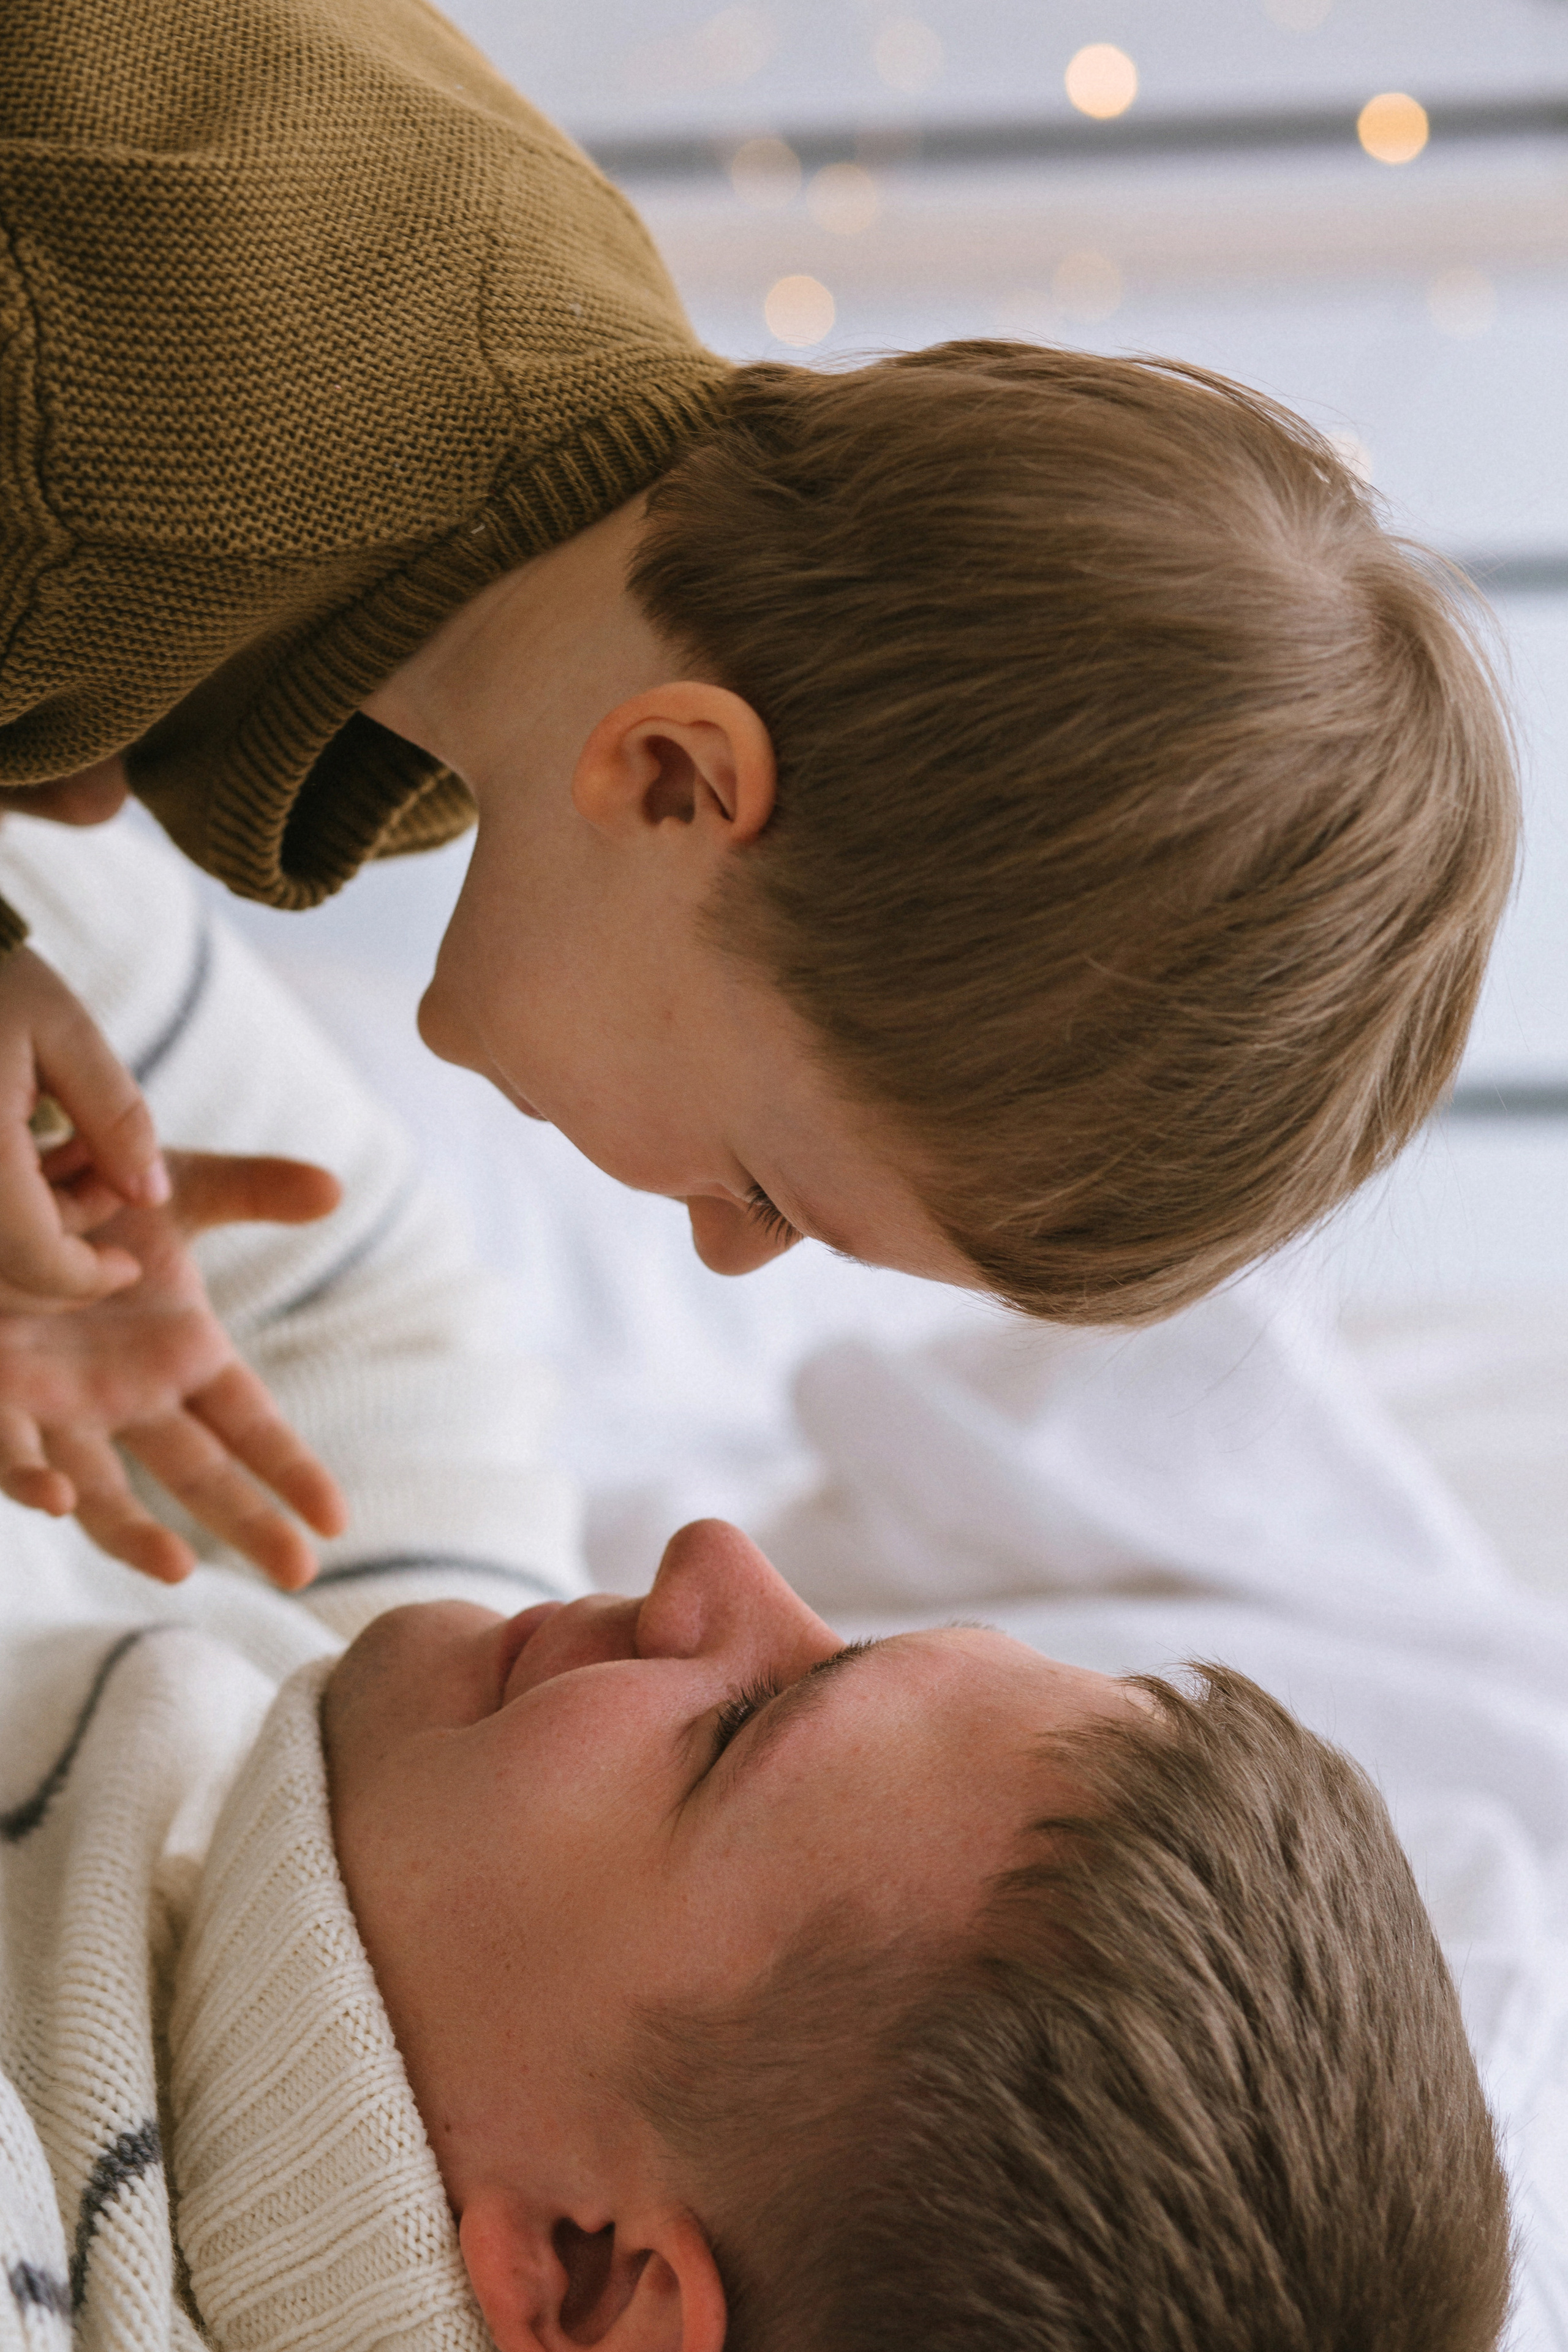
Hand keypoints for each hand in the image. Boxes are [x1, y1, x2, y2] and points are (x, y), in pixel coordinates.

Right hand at [0, 944, 168, 1304]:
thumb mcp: (61, 1030)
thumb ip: (115, 1117)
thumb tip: (154, 1197)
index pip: (36, 1260)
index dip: (89, 1278)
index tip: (130, 1269)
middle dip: (59, 1256)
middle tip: (105, 1189)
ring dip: (23, 1236)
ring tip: (69, 1159)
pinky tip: (25, 1159)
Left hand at [0, 1151, 349, 1586]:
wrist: (5, 1189)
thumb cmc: (86, 1188)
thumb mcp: (175, 1187)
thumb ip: (253, 1189)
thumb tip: (335, 1189)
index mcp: (183, 1354)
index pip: (252, 1426)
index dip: (292, 1472)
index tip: (336, 1521)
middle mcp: (128, 1394)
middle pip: (199, 1474)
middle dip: (248, 1525)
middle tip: (299, 1572)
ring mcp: (63, 1405)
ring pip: (103, 1492)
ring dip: (135, 1536)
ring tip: (177, 1567)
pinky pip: (10, 1453)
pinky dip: (30, 1481)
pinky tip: (56, 1500)